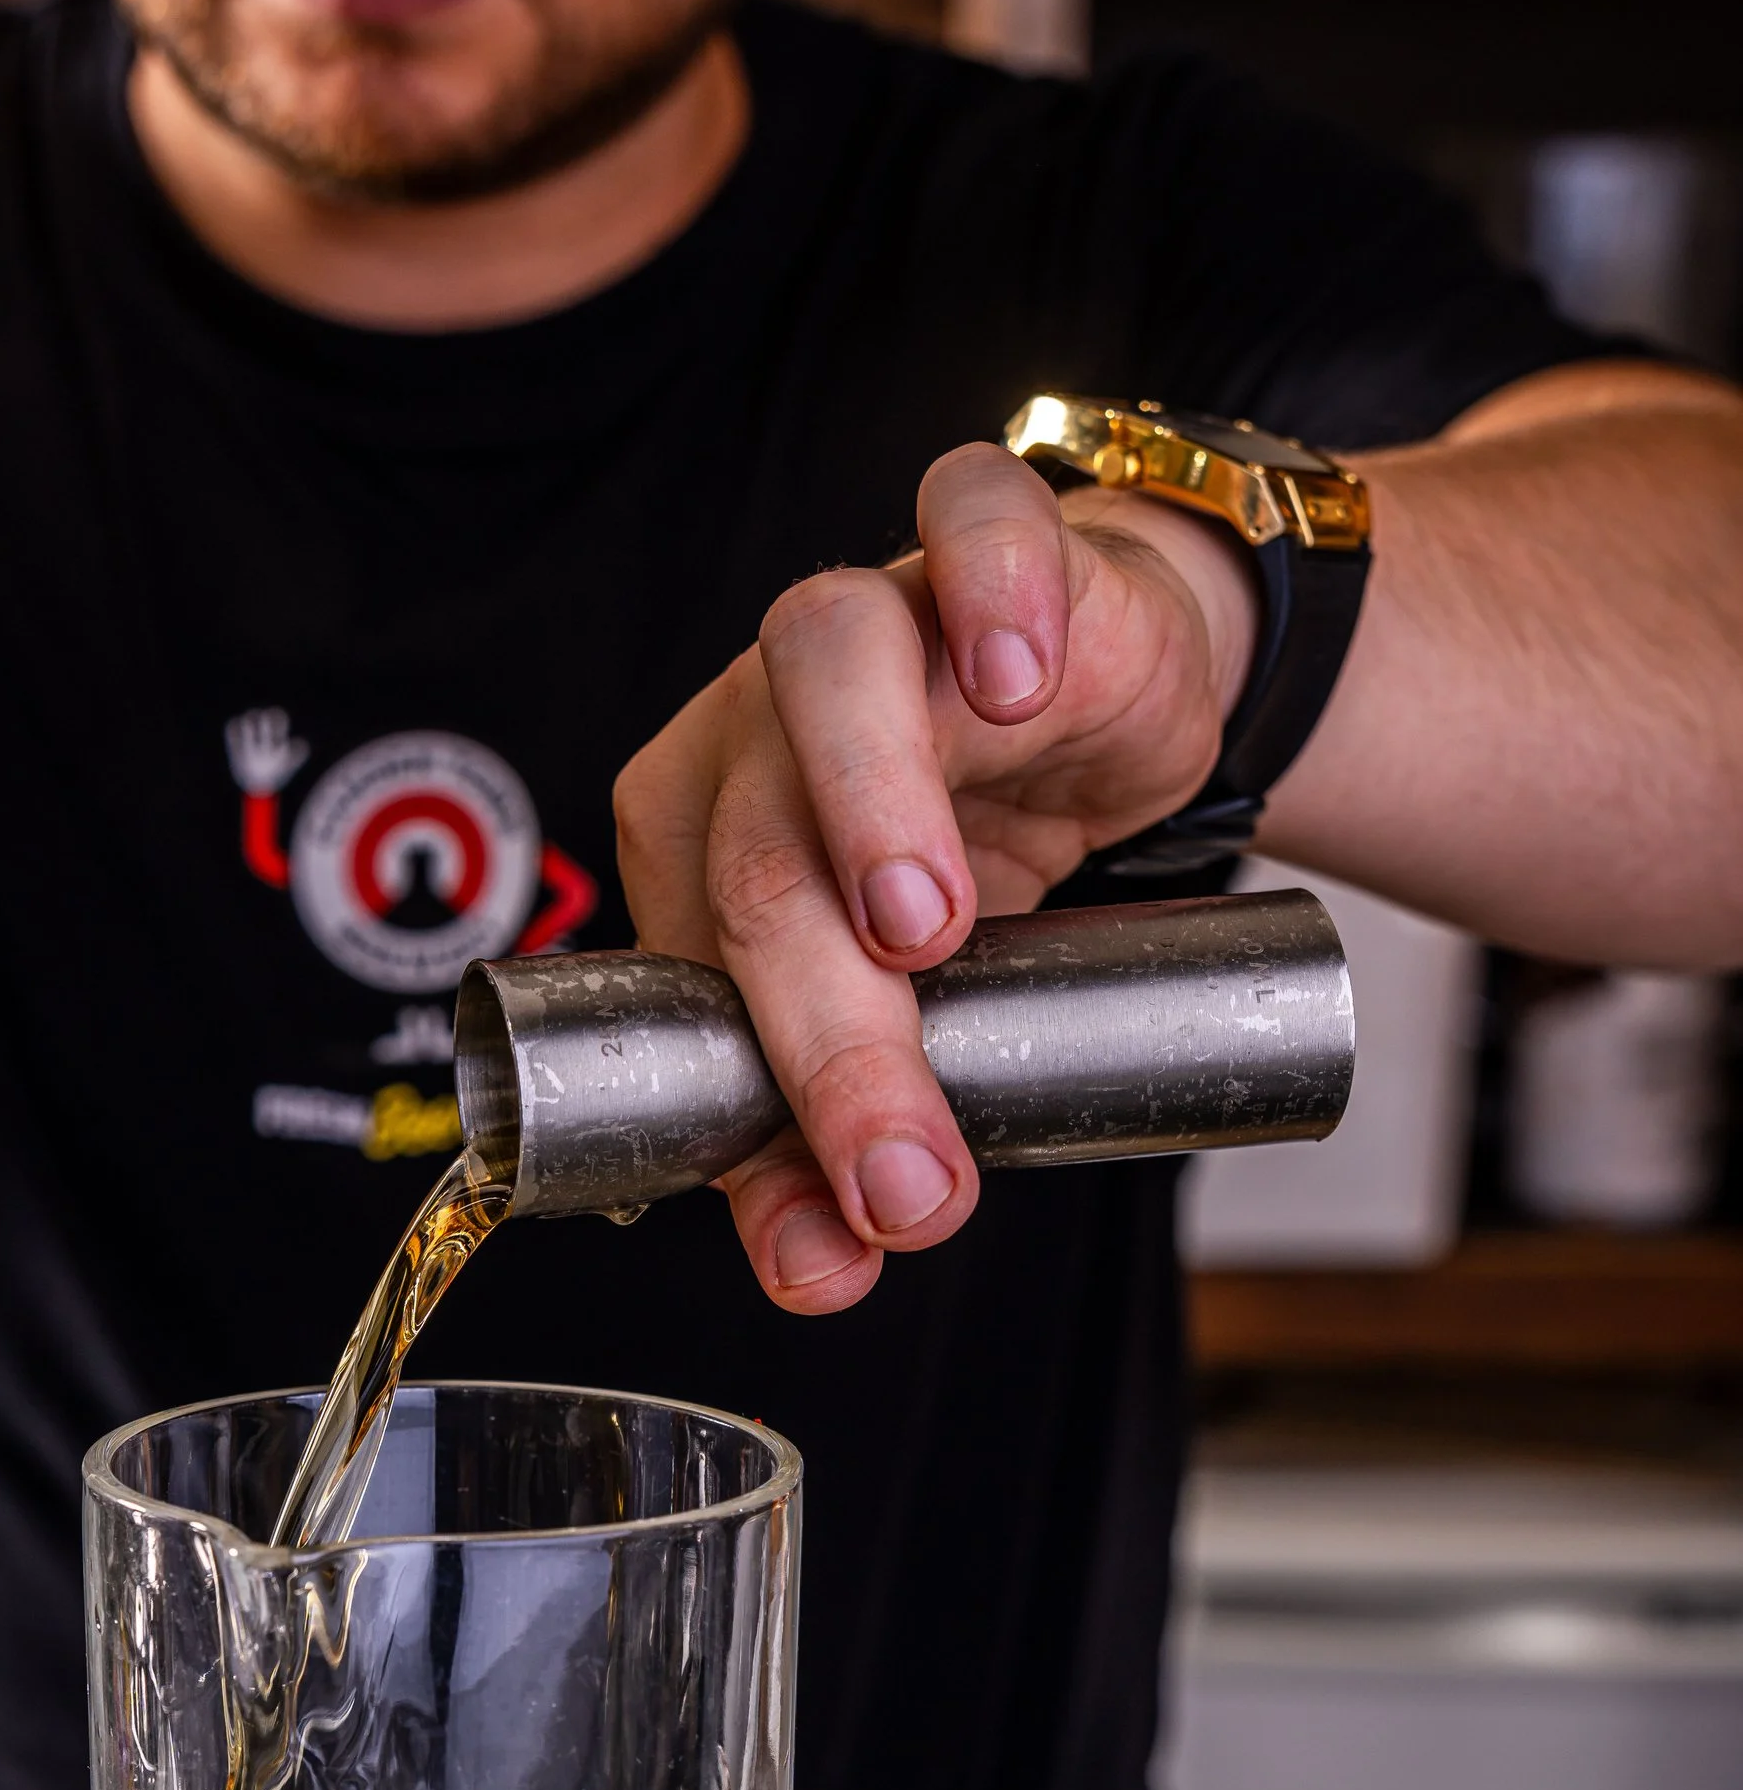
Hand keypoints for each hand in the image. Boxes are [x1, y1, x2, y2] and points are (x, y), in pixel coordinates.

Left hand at [614, 441, 1259, 1310]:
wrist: (1095, 691)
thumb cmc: (972, 850)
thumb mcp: (915, 1012)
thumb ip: (838, 1147)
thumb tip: (826, 1274)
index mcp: (695, 841)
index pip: (698, 984)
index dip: (769, 1117)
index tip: (856, 1224)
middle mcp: (751, 724)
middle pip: (759, 867)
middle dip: (837, 1036)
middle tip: (914, 1167)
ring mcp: (864, 617)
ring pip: (823, 675)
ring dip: (862, 804)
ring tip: (922, 933)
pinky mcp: (986, 537)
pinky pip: (971, 515)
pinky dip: (988, 587)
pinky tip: (1018, 681)